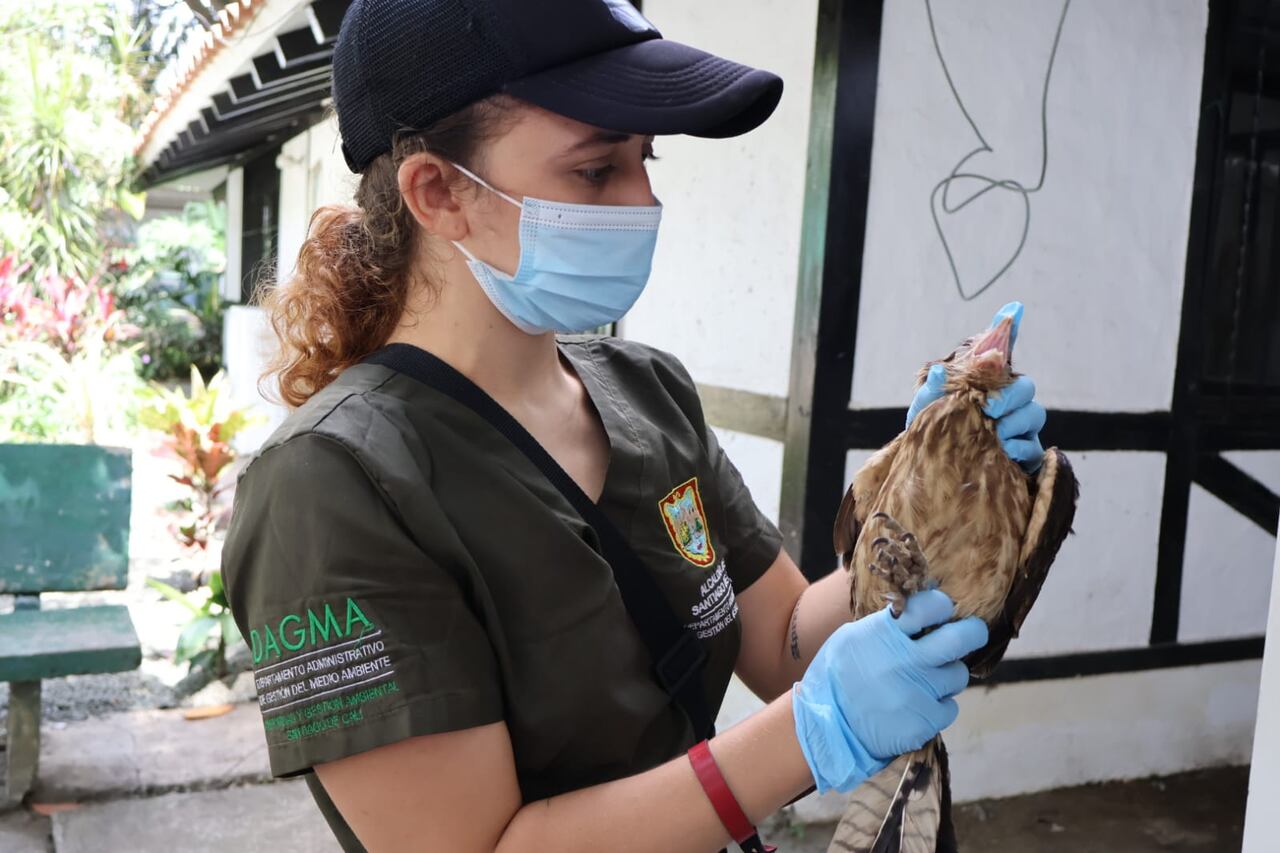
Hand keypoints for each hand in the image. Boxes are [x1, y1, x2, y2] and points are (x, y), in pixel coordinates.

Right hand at [791, 589, 987, 793]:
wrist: (826, 727)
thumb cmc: (835, 678)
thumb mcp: (850, 639)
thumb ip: (884, 625)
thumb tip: (917, 609)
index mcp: (885, 634)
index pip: (930, 606)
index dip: (942, 606)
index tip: (943, 611)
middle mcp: (906, 660)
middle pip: (960, 639)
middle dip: (973, 632)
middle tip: (972, 633)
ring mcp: (919, 692)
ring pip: (958, 675)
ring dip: (947, 676)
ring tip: (925, 682)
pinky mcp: (925, 720)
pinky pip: (949, 708)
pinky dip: (938, 707)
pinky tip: (918, 707)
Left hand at [905, 301, 1045, 472]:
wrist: (931, 469)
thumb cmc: (931, 431)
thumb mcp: (927, 408)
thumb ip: (934, 387)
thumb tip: (939, 371)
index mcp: (985, 384)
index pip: (1000, 353)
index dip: (1009, 328)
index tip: (1012, 310)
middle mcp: (1006, 402)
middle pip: (1025, 388)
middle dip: (1010, 396)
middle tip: (990, 408)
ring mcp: (1018, 427)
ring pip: (1034, 415)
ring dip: (1015, 422)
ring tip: (995, 433)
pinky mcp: (1024, 455)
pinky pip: (1034, 448)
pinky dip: (1022, 447)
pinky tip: (1006, 451)